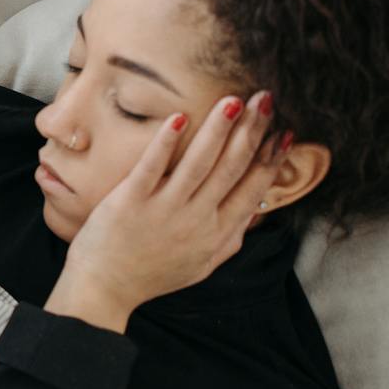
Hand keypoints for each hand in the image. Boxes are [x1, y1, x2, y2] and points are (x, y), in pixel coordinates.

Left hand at [51, 91, 289, 330]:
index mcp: (217, 234)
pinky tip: (178, 117)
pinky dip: (167, 143)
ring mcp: (164, 210)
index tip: (285, 131)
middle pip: (231, 168)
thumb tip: (255, 213)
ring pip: (199, 163)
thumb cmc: (152, 275)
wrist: (103, 289)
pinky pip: (152, 167)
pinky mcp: (130, 202)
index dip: (271, 159)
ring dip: (218, 129)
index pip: (253, 189)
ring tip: (233, 100)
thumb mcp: (202, 265)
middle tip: (266, 99)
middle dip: (252, 132)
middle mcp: (196, 220)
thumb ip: (230, 239)